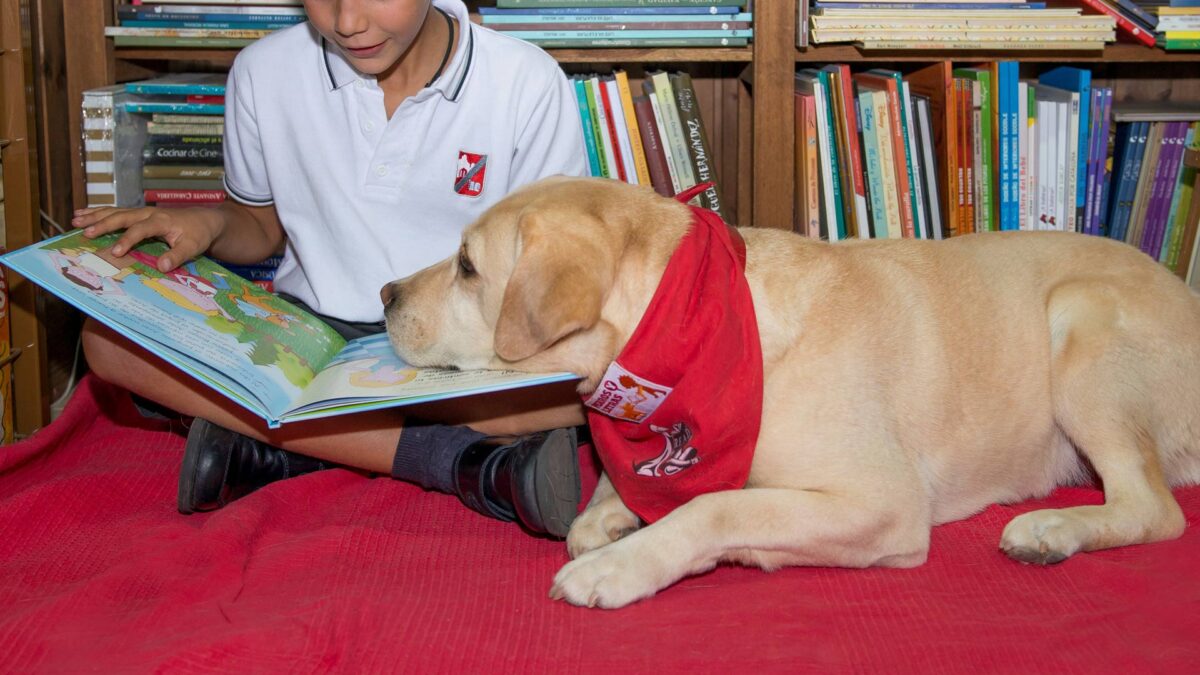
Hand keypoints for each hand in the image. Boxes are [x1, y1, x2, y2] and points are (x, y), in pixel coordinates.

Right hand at [72, 206, 223, 271]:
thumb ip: (177, 256)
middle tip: (84, 232)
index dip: (127, 240)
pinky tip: (82, 214)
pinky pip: (115, 211)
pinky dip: (98, 212)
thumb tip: (161, 267)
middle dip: (102, 224)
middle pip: (121, 217)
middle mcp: (147, 213)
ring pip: (114, 211)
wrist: (204, 220)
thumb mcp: (193, 247)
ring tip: (75, 220)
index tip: (115, 252)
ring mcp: (141, 212)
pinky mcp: (137, 214)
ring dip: (94, 215)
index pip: (141, 230)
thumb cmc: (198, 234)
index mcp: (160, 221)